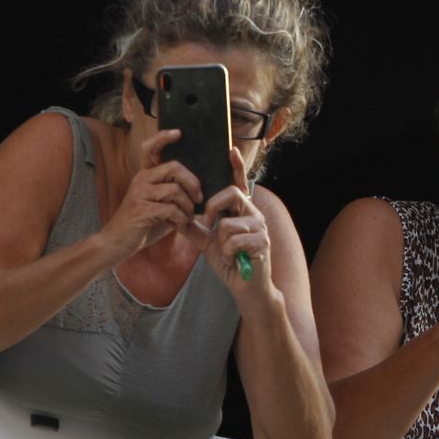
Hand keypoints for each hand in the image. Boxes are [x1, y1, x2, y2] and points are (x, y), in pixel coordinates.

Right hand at [102, 129, 201, 256]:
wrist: (118, 243)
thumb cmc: (144, 223)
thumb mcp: (159, 203)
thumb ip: (174, 193)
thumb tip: (200, 189)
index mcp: (145, 175)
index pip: (151, 148)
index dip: (163, 138)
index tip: (178, 132)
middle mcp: (141, 180)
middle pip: (174, 167)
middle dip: (192, 182)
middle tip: (199, 197)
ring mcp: (140, 194)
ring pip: (175, 190)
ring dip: (188, 206)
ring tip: (189, 217)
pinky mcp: (142, 211)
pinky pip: (171, 210)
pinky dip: (182, 219)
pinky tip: (181, 226)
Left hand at [188, 145, 275, 301]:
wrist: (247, 288)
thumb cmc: (231, 263)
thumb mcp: (208, 243)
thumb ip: (194, 228)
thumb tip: (175, 216)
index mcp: (242, 211)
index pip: (239, 184)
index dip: (236, 166)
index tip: (231, 149)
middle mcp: (254, 214)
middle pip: (231, 194)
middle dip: (213, 208)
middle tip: (208, 224)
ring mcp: (261, 227)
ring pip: (228, 222)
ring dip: (221, 242)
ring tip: (228, 253)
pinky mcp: (262, 242)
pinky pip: (233, 239)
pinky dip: (227, 252)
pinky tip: (234, 259)